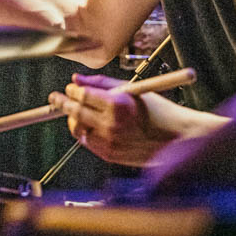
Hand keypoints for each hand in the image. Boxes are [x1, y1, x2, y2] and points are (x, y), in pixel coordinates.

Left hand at [48, 73, 180, 166]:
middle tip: (55, 98)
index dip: (72, 90)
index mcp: (118, 104)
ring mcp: (110, 142)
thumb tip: (77, 79)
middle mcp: (112, 124)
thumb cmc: (159, 111)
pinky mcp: (110, 155)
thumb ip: (102, 83)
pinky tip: (91, 126)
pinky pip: (88, 142)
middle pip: (75, 111)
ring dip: (74, 118)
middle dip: (62, 103)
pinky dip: (85, 133)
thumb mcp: (133, 90)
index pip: (83, 95)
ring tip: (75, 112)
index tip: (70, 87)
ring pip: (78, 128)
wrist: (179, 140)